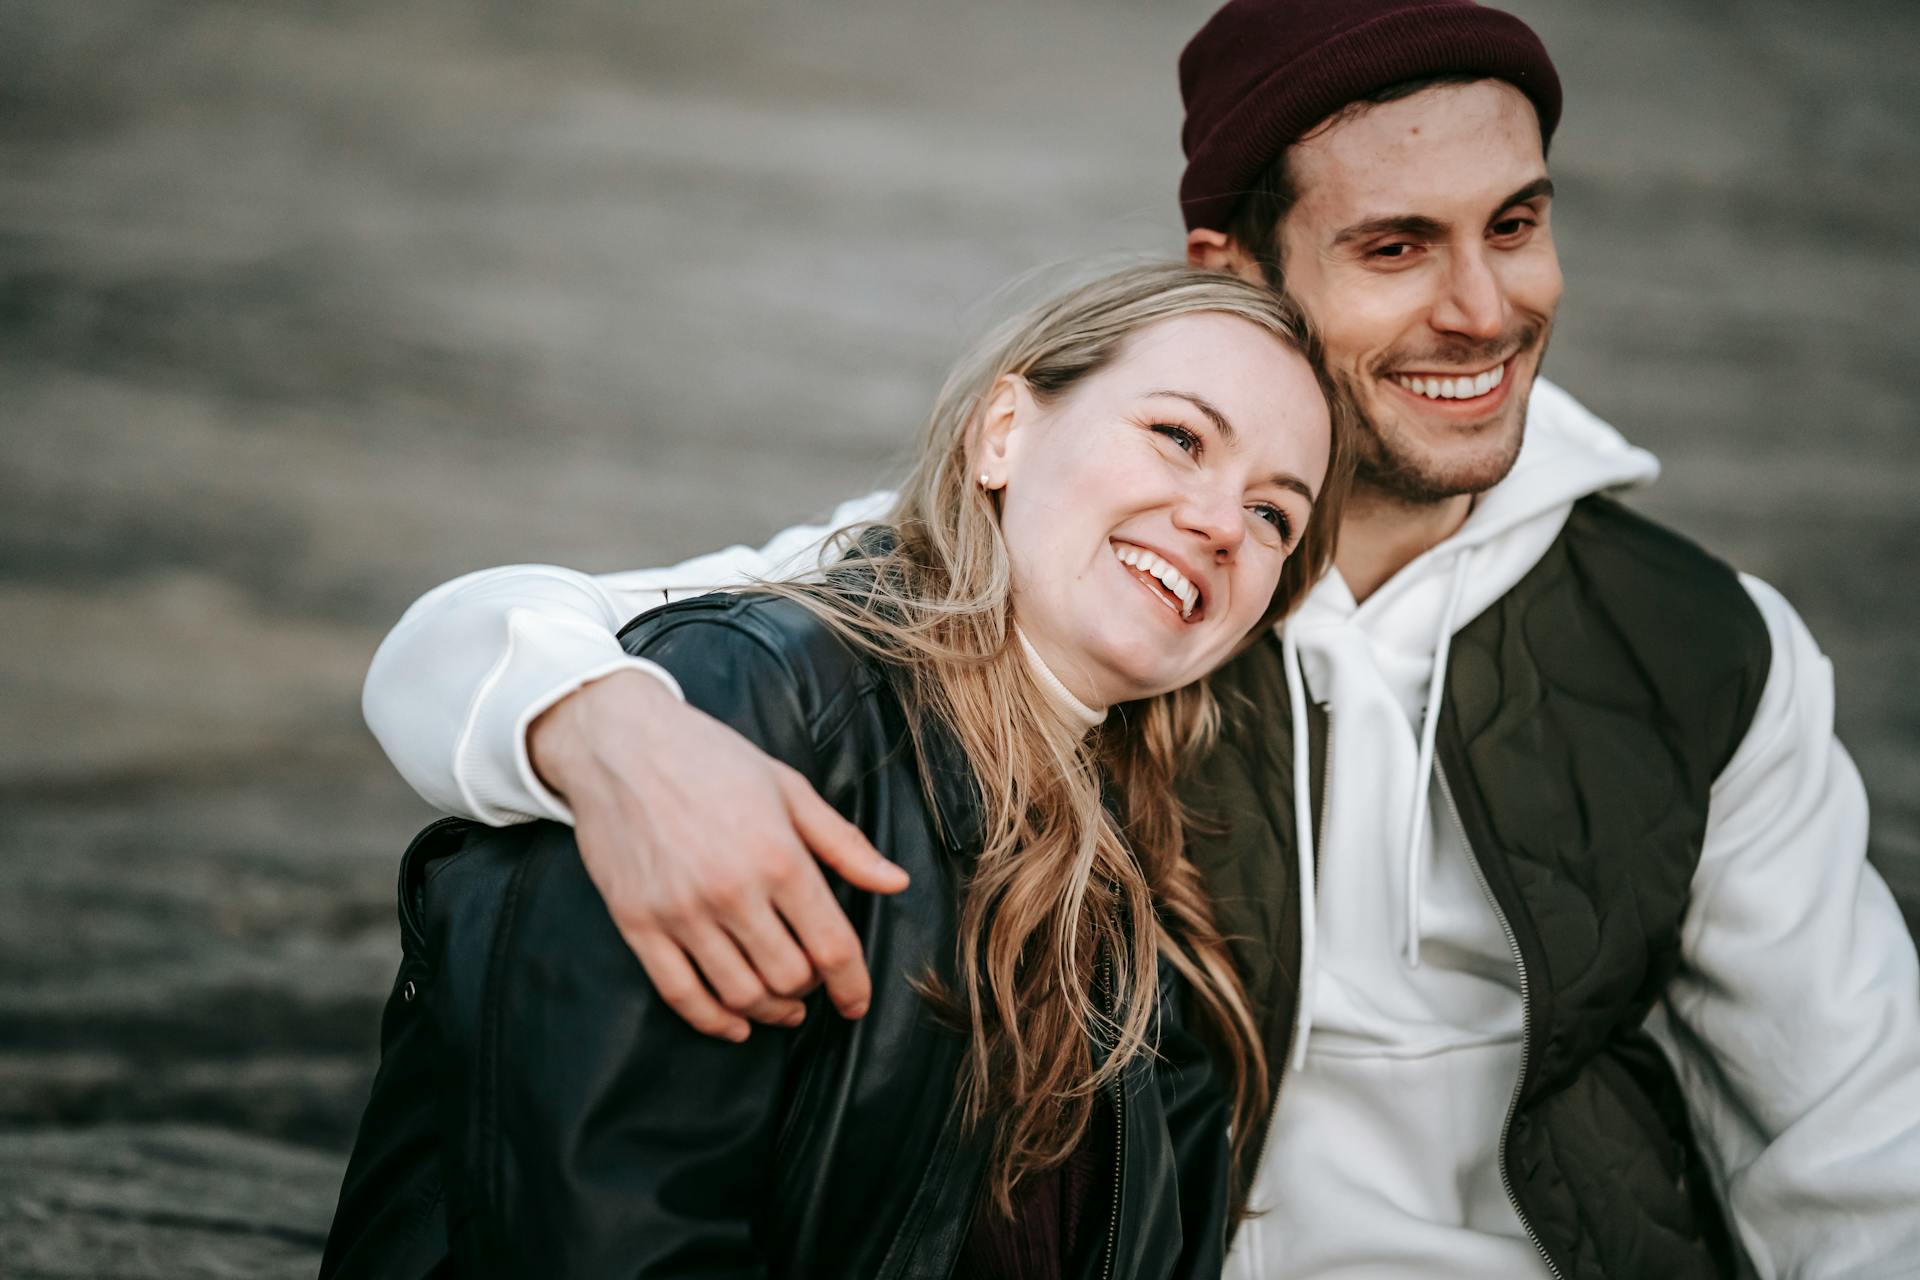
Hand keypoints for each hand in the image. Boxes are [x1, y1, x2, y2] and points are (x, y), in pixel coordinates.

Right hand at [528, 669, 909, 1040]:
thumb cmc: (711, 760)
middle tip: (812, 984)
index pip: (831, 946)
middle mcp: (731, 891)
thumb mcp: (789, 789)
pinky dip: (714, 1022)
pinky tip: (735, 1024)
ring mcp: (680, 912)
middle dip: (810, 990)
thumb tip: (896, 883)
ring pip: (739, 995)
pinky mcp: (637, 924)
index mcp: (778, 857)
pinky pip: (680, 995)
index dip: (854, 985)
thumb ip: (843, 844)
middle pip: (789, 977)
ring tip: (782, 1006)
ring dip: (769, 1011)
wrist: (619, 743)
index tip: (857, 1002)